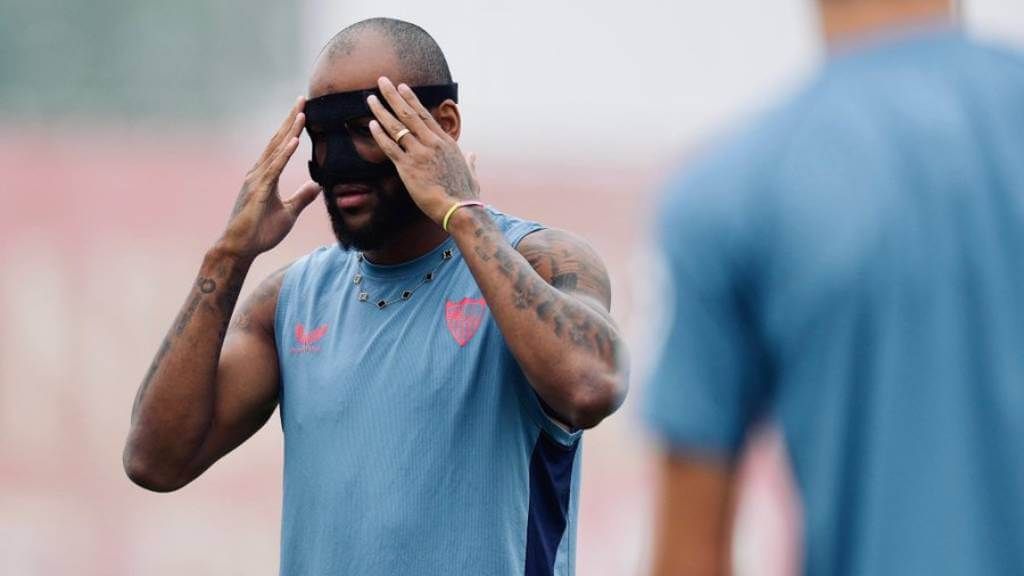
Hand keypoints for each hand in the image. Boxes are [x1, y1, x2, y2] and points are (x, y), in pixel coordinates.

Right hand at [217, 96, 321, 259]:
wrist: (239, 248)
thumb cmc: (260, 232)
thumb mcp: (288, 213)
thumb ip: (301, 198)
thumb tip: (316, 186)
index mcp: (265, 176)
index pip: (281, 146)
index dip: (292, 128)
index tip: (303, 110)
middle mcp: (259, 172)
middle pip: (277, 140)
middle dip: (291, 120)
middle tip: (302, 99)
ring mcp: (256, 180)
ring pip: (275, 150)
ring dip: (289, 131)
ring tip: (302, 113)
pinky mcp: (258, 191)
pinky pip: (274, 169)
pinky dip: (284, 154)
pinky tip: (294, 141)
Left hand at [366, 77, 479, 224]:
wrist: (460, 209)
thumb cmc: (466, 194)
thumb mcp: (471, 173)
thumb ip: (470, 161)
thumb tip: (473, 155)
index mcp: (446, 142)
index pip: (425, 115)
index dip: (411, 100)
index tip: (402, 87)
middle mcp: (432, 143)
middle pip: (409, 114)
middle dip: (393, 96)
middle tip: (382, 81)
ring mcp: (419, 154)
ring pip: (397, 127)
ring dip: (381, 111)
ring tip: (370, 99)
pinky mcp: (408, 168)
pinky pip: (390, 147)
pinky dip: (380, 135)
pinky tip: (371, 124)